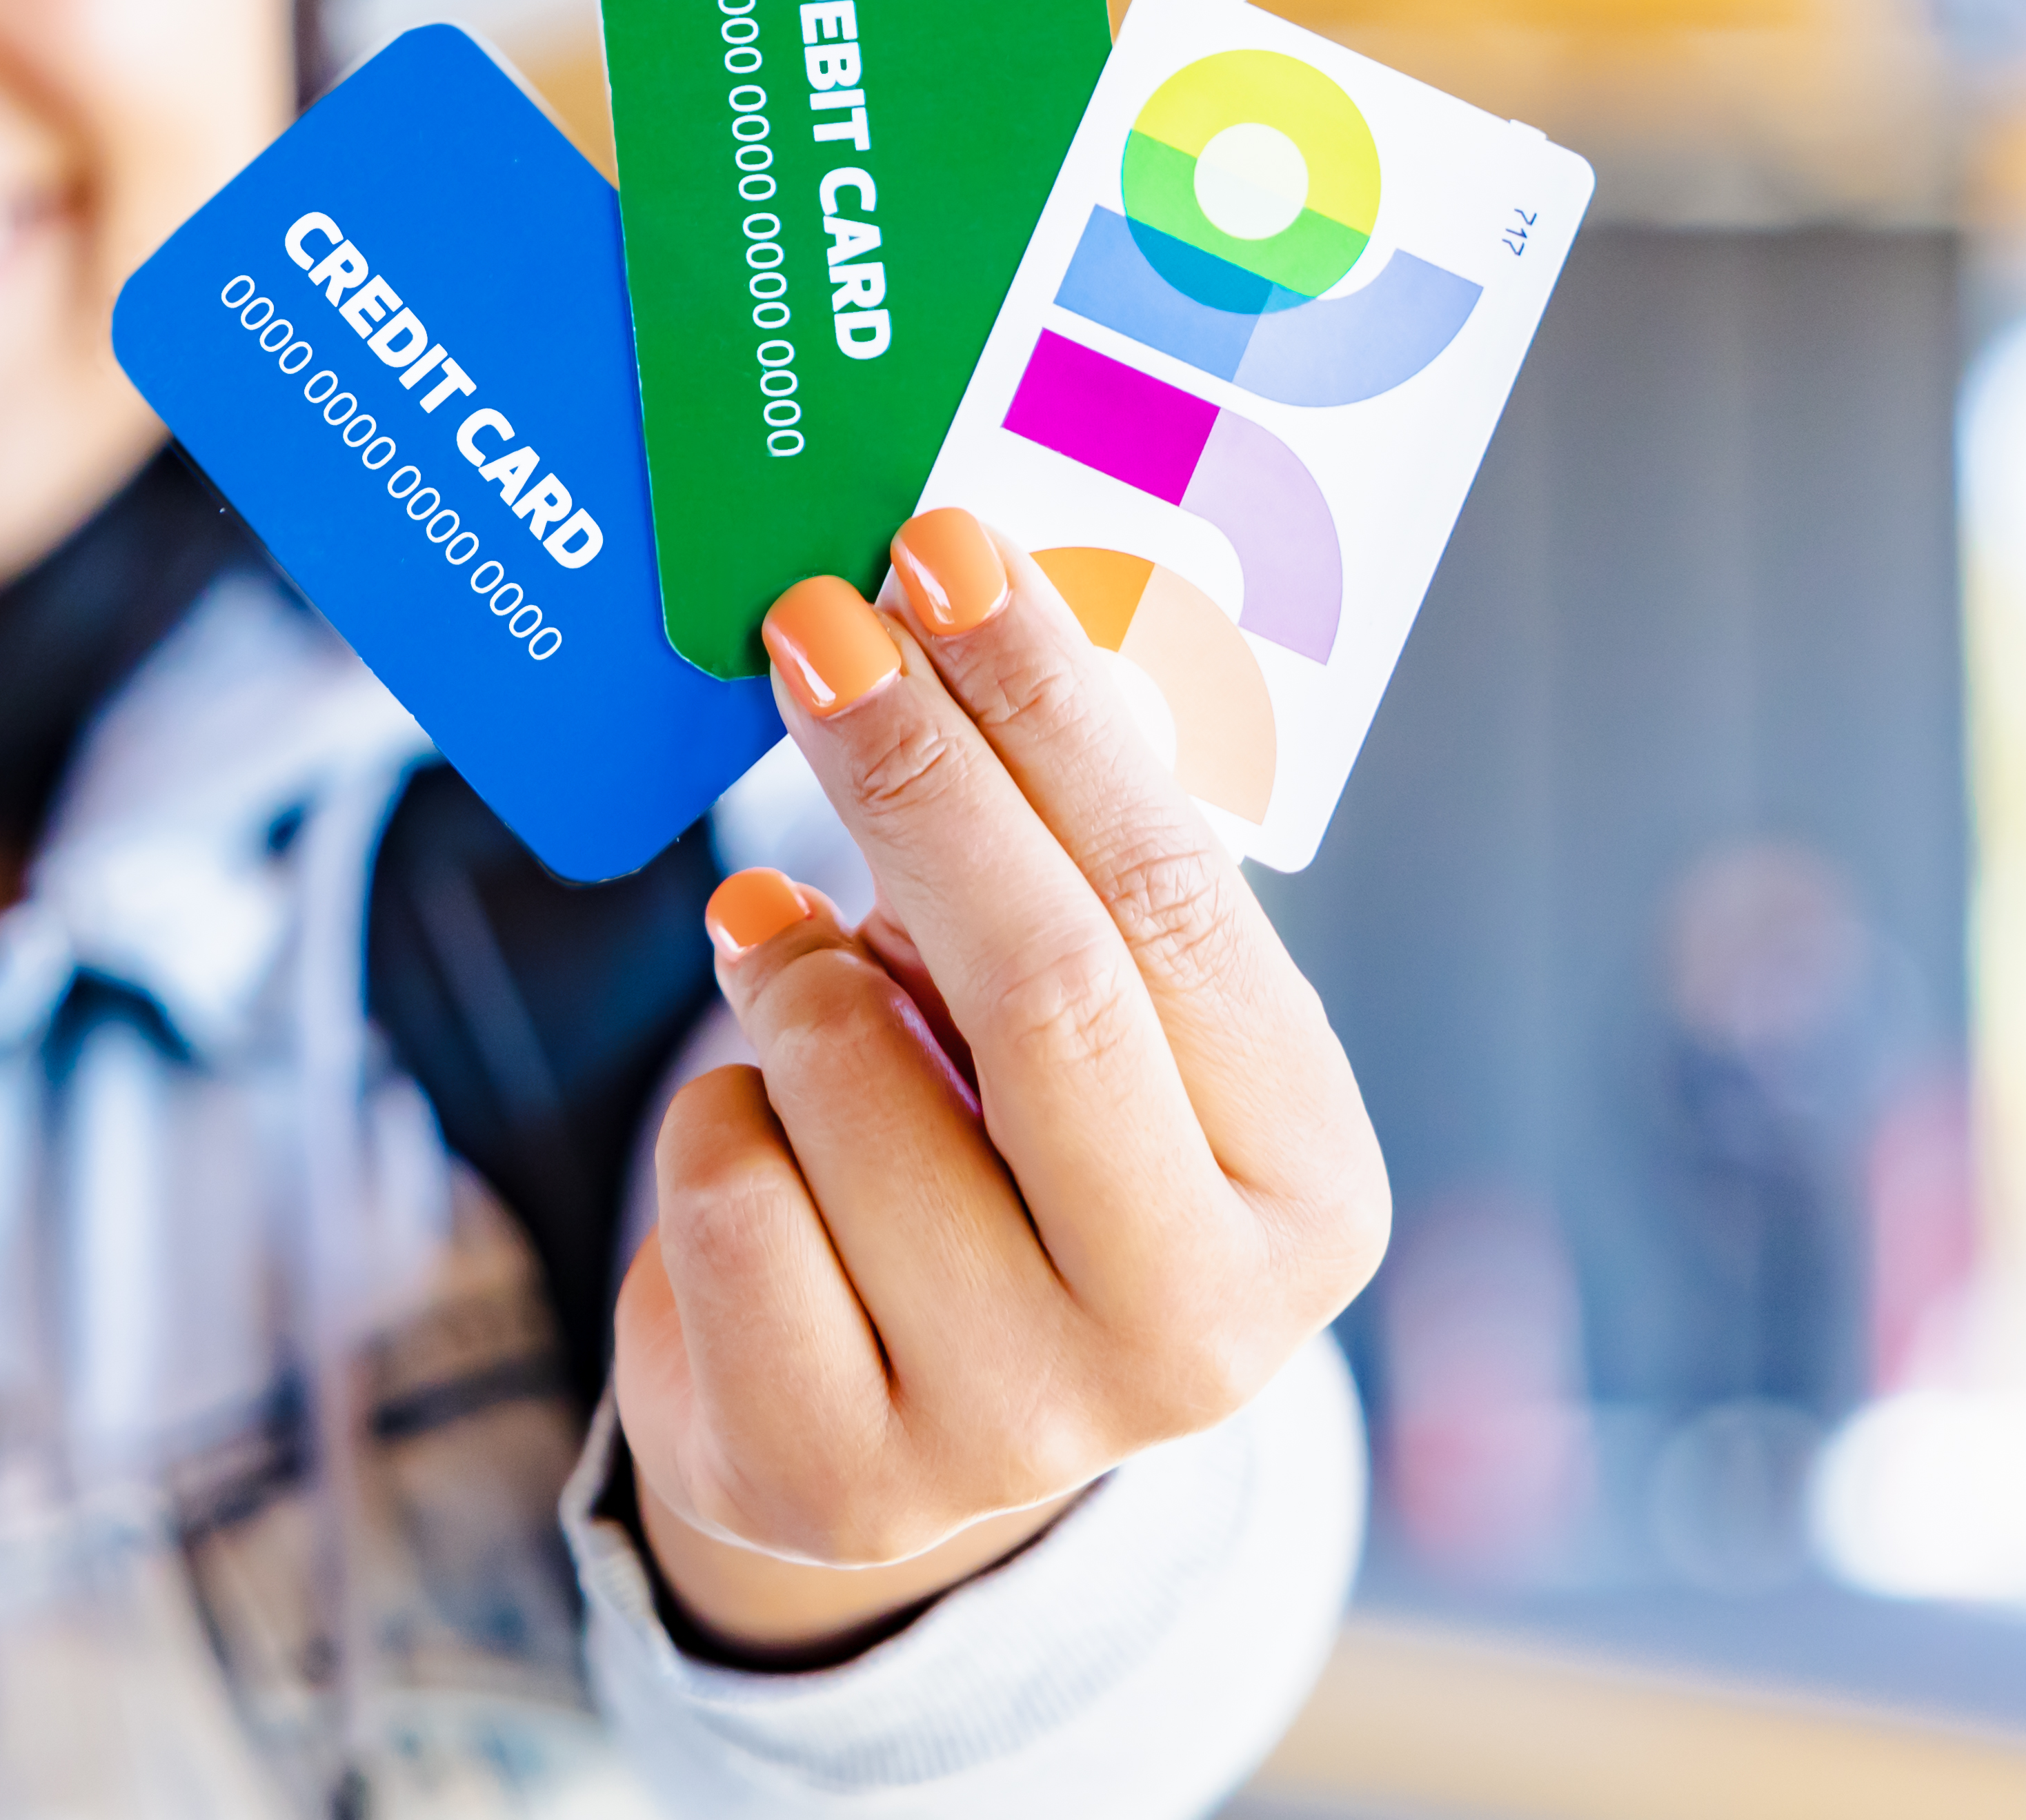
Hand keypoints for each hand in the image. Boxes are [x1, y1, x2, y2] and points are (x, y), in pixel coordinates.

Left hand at [613, 507, 1388, 1657]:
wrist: (885, 1411)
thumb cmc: (1001, 1152)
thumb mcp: (1084, 1018)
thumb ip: (1060, 861)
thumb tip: (949, 605)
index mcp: (1307, 1192)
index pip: (1175, 901)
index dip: (1048, 715)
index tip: (947, 553)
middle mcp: (1200, 1333)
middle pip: (1041, 986)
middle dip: (914, 772)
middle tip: (815, 618)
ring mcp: (1018, 1427)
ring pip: (843, 1085)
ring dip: (789, 980)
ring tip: (793, 967)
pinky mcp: (834, 1473)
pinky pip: (728, 1198)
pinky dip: (717, 1119)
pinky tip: (761, 1137)